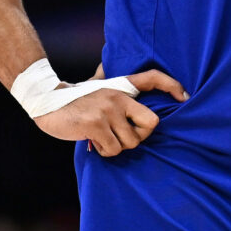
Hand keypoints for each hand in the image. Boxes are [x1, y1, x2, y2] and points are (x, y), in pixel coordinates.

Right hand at [35, 68, 187, 156]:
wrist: (46, 101)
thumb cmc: (76, 100)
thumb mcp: (99, 89)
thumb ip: (117, 92)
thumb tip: (123, 91)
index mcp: (121, 86)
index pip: (152, 78)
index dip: (172, 86)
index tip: (184, 97)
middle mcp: (119, 96)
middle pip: (151, 125)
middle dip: (139, 137)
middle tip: (121, 137)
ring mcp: (108, 109)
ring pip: (130, 142)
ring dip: (117, 147)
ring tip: (101, 137)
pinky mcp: (95, 124)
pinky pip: (113, 150)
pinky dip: (105, 152)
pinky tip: (92, 142)